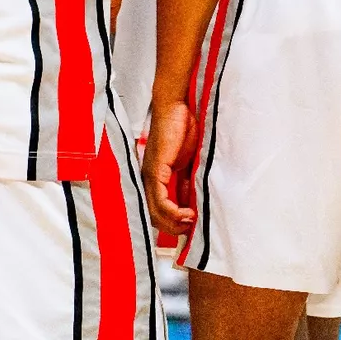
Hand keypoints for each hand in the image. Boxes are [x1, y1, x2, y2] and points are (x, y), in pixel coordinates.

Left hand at [143, 99, 196, 235]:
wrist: (177, 107)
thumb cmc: (182, 129)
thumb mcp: (189, 164)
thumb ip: (187, 184)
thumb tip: (192, 205)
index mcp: (155, 178)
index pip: (157, 211)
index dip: (172, 225)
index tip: (189, 231)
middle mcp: (148, 178)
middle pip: (153, 216)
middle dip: (172, 229)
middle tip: (189, 232)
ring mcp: (150, 174)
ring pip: (154, 211)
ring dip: (173, 223)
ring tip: (190, 224)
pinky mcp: (155, 169)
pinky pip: (160, 199)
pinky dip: (173, 211)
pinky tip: (187, 214)